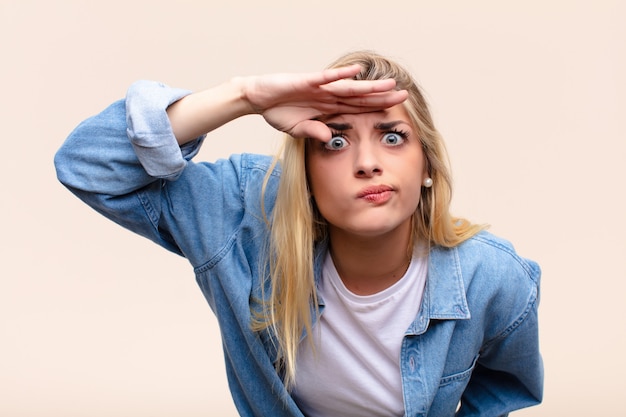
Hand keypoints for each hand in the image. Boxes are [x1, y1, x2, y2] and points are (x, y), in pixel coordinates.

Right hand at [241, 65, 408, 140]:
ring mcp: (320, 87)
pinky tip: (357, 72)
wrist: (258, 98)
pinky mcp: (307, 81)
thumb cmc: (278, 111)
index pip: (357, 109)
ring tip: (390, 84)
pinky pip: (327, 78)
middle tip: (404, 95)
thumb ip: (315, 133)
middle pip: (360, 97)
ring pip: (350, 87)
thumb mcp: (299, 129)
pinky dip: (341, 75)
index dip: (375, 109)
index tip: (395, 111)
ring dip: (369, 86)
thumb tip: (330, 139)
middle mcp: (329, 95)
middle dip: (382, 96)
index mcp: (328, 107)